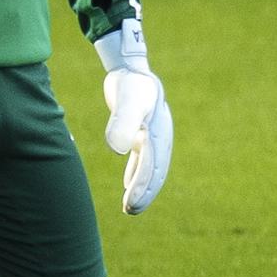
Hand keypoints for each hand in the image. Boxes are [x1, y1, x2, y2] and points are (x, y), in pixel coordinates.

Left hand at [96, 22, 172, 214]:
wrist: (132, 65)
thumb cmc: (131, 82)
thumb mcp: (128, 99)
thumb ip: (122, 122)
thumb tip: (118, 150)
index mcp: (159, 132)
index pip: (152, 165)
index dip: (144, 187)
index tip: (131, 204)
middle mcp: (158, 136)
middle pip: (156, 170)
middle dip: (145, 192)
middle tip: (131, 210)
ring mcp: (151, 134)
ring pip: (150, 167)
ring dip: (142, 186)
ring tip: (130, 206)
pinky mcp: (141, 131)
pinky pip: (142, 157)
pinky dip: (136, 172)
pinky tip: (127, 183)